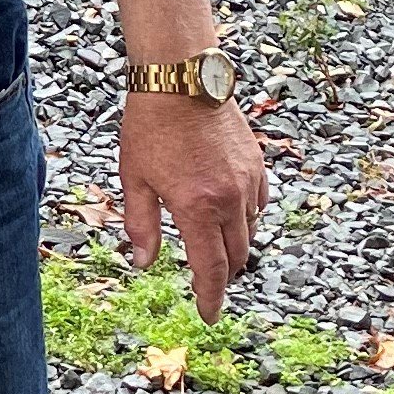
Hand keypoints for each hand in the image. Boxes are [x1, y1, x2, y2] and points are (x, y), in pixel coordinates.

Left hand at [121, 89, 266, 317]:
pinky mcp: (256, 162)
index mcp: (197, 209)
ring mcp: (247, 180)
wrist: (181, 78)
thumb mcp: (135, 179)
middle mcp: (228, 199)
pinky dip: (247, 217)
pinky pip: (258, 203)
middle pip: (236, 256)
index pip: (210, 269)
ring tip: (216, 248)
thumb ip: (141, 226)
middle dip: (223, 275)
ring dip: (235, 246)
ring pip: (250, 230)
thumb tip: (144, 263)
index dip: (211, 297)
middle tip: (208, 282)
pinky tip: (230, 213)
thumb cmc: (151, 126)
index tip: (209, 315)